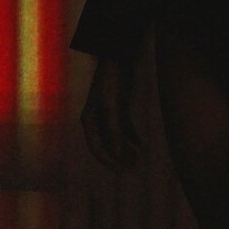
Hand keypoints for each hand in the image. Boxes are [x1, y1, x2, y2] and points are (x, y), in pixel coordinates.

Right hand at [80, 58, 141, 172]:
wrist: (119, 57)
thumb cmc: (112, 81)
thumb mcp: (112, 108)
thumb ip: (115, 131)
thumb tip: (118, 155)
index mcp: (89, 121)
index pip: (97, 148)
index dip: (109, 161)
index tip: (121, 172)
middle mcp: (96, 119)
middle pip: (106, 144)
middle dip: (118, 157)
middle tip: (132, 169)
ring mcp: (108, 113)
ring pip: (116, 137)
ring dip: (125, 148)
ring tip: (137, 160)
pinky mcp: (119, 107)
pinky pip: (124, 127)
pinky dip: (131, 136)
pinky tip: (139, 144)